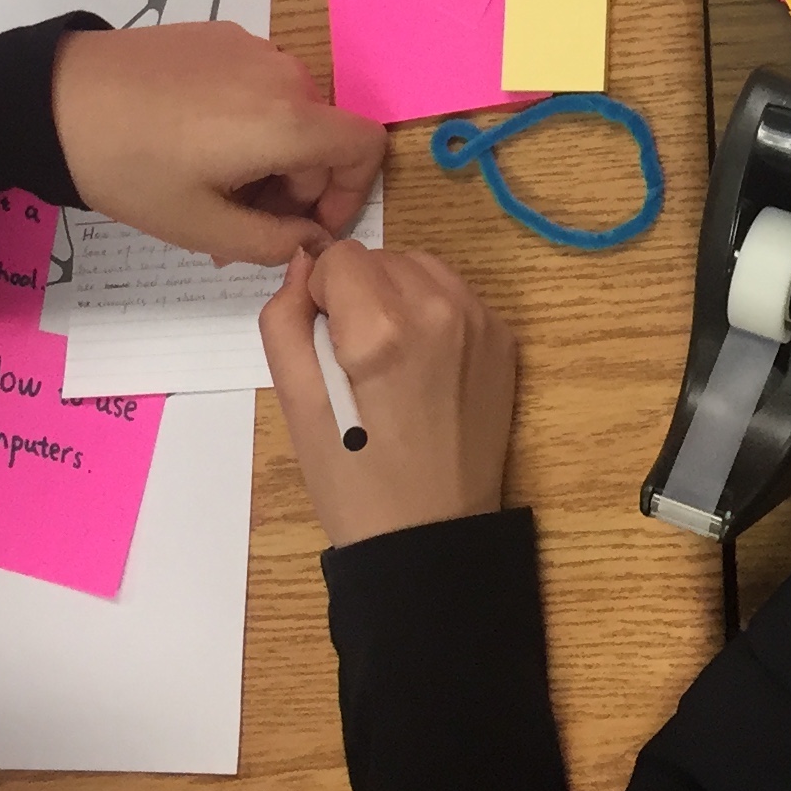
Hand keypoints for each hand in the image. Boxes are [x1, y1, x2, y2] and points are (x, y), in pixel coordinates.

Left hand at [49, 21, 383, 265]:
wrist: (59, 98)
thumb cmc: (132, 169)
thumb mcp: (200, 227)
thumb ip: (272, 243)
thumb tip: (312, 241)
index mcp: (289, 121)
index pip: (366, 147)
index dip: (352, 194)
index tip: (307, 227)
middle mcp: (286, 74)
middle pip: (324, 136)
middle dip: (297, 188)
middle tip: (241, 227)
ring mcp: (254, 48)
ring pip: (291, 113)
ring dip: (272, 158)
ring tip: (214, 191)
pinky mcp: (223, 37)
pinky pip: (261, 86)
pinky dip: (250, 123)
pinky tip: (194, 146)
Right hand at [261, 243, 516, 545]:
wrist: (431, 535)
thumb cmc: (353, 478)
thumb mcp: (296, 403)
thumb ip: (286, 319)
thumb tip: (305, 263)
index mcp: (382, 327)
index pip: (338, 256)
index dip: (322, 296)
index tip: (328, 345)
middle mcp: (440, 308)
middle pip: (381, 257)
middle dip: (359, 294)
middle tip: (357, 362)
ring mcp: (481, 321)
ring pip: (421, 267)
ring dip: (397, 296)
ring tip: (390, 361)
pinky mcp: (504, 338)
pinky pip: (456, 296)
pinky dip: (433, 314)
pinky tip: (424, 367)